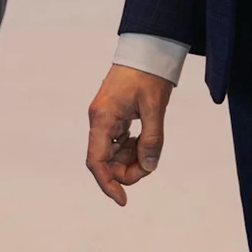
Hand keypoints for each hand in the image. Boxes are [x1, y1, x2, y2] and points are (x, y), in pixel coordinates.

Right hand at [85, 63, 175, 206]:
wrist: (146, 50)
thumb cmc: (148, 75)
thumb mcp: (154, 107)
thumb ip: (152, 139)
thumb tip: (148, 167)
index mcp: (103, 118)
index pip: (96, 161)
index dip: (107, 184)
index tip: (123, 201)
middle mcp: (99, 121)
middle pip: (106, 161)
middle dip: (127, 171)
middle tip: (151, 164)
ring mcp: (106, 120)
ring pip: (114, 154)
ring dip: (132, 161)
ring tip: (152, 149)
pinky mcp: (114, 117)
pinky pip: (120, 143)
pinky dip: (134, 149)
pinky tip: (146, 142)